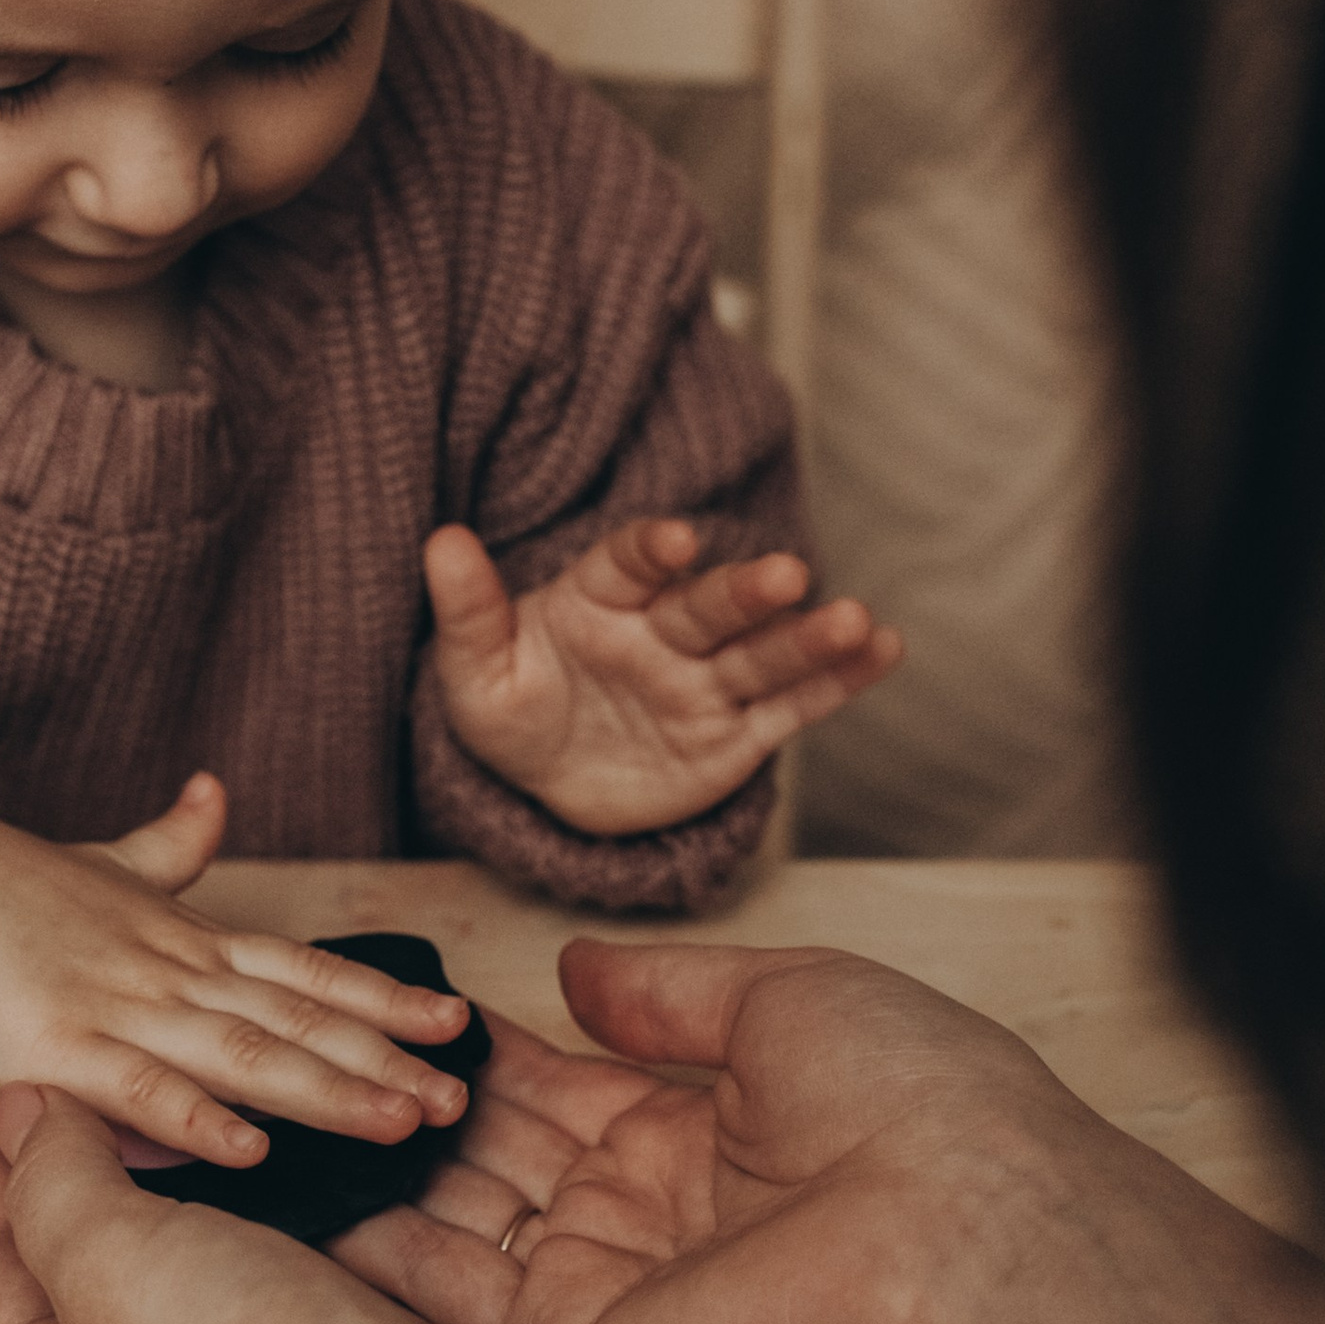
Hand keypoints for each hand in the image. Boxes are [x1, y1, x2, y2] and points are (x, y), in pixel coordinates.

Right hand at [0, 770, 470, 1169]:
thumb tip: (216, 793)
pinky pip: (140, 1092)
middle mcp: (173, 975)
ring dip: (326, 1092)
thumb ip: (172, 845)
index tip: (457, 1023)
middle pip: (299, 1020)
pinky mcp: (58, 1051)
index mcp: (189, 941)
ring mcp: (121, 1011)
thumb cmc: (8, 887)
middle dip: (384, 1061)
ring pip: (244, 1055)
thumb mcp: (107, 864)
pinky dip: (198, 1122)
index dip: (382, 1000)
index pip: (308, 971)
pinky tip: (251, 1152)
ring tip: (397, 1123)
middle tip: (460, 1097)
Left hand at [0, 1077, 792, 1323]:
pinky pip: (329, 1220)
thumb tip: (30, 1116)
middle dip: (96, 1137)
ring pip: (229, 1219)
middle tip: (83, 1034)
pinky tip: (306, 1089)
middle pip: (106, 1237)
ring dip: (216, 1133)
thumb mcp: (107, 1272)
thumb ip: (59, 1185)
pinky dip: (315, 1155)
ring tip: (194, 1040)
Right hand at [338, 939, 1324, 1323]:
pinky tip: (287, 1199)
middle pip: (492, 1158)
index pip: (553, 1089)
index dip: (470, 1051)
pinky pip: (457, 1304)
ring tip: (260, 1118)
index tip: (382, 1010)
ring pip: (457, 1229)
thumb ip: (668, 993)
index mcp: (699, 1132)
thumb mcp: (786, 999)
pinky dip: (370, 1255)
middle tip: (291, 1058)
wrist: (966, 1235)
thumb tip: (576, 970)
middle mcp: (646, 1216)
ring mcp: (611, 1288)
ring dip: (367, 1176)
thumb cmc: (914, 1103)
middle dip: (399, 1111)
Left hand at [424, 518, 900, 835]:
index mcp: (599, 599)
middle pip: (709, 607)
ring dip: (809, 637)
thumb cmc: (511, 711)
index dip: (652, 550)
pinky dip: (837, 683)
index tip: (675, 542)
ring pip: (761, 654)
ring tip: (857, 622)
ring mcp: (704, 682)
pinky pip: (789, 708)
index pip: (629, 565)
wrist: (548, 783)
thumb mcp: (473, 673)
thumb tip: (441, 540)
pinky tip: (883, 652)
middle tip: (784, 575)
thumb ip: (468, 610)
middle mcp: (662, 631)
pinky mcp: (736, 735)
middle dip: (745, 592)